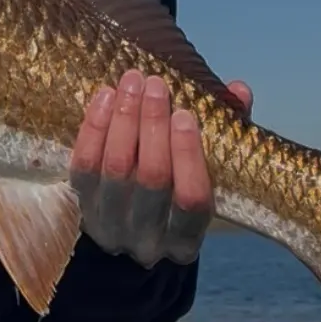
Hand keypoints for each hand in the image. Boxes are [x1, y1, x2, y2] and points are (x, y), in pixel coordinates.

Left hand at [70, 70, 252, 267]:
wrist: (127, 232)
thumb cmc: (178, 190)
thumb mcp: (208, 170)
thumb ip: (227, 132)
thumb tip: (238, 90)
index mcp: (187, 238)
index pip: (191, 200)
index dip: (188, 155)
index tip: (186, 113)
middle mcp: (148, 238)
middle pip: (151, 177)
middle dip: (153, 124)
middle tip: (155, 83)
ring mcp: (110, 225)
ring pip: (115, 168)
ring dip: (124, 119)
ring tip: (131, 82)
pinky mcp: (81, 206)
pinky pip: (83, 165)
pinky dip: (94, 127)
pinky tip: (105, 97)